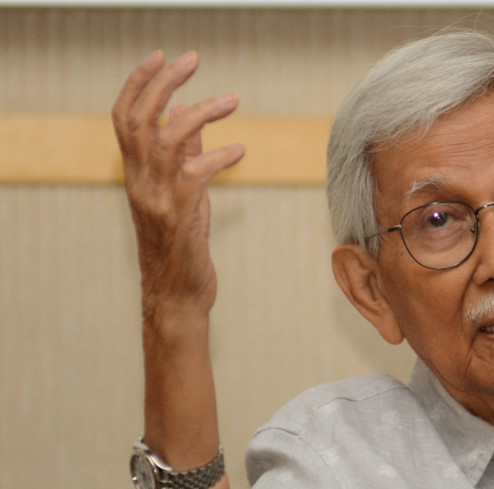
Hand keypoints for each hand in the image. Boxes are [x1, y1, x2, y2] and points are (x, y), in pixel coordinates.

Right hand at [112, 50, 244, 321]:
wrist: (178, 296)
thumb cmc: (182, 246)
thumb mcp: (183, 194)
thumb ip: (185, 155)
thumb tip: (189, 114)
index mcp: (136, 174)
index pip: (124, 118)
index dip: (139, 84)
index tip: (162, 59)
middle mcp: (140, 182)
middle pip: (141, 118)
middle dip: (165, 82)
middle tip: (193, 60)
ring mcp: (157, 198)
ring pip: (168, 138)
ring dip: (201, 112)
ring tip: (232, 100)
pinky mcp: (180, 215)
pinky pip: (196, 171)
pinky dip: (220, 155)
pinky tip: (241, 150)